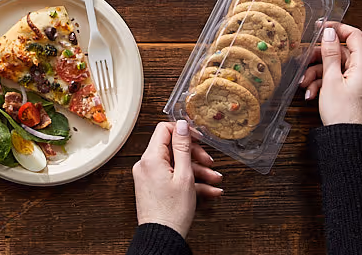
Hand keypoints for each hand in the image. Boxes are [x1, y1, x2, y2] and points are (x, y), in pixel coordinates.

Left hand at [131, 120, 223, 237]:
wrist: (162, 237)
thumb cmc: (172, 211)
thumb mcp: (184, 175)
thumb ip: (183, 147)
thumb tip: (181, 124)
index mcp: (151, 158)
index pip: (164, 129)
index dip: (184, 131)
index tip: (199, 138)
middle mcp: (146, 165)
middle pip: (173, 148)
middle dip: (195, 155)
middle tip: (210, 163)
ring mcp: (149, 177)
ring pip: (176, 165)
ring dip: (197, 171)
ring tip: (215, 180)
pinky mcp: (154, 187)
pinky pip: (172, 178)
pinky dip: (189, 182)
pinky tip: (209, 191)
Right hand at [300, 23, 361, 126]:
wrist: (348, 142)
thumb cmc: (343, 113)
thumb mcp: (331, 80)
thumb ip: (330, 54)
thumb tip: (330, 32)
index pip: (353, 35)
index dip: (336, 28)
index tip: (319, 28)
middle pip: (341, 53)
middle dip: (319, 58)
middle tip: (303, 61)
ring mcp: (361, 82)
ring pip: (336, 67)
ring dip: (317, 74)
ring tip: (304, 85)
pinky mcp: (355, 92)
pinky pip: (338, 80)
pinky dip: (323, 84)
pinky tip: (311, 93)